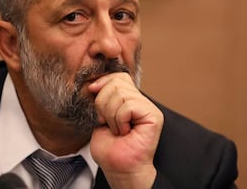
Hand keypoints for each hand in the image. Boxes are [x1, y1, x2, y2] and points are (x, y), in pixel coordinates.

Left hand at [88, 72, 163, 188]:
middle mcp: (141, 101)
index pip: (118, 76)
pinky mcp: (153, 116)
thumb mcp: (101, 116)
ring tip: (117, 129)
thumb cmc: (110, 148)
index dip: (103, 82)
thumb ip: (102, 97)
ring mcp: (149, 107)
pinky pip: (127, 106)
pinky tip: (124, 132)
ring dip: (110, 115)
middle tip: (106, 121)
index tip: (92, 92)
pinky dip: (119, 120)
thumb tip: (95, 83)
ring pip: (120, 93)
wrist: (119, 169)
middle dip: (103, 101)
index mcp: (130, 99)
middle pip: (117, 81)